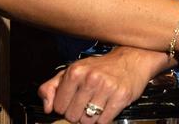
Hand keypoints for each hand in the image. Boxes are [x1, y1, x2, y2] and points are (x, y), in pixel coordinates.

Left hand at [38, 46, 167, 122]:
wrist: (131, 60)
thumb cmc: (100, 67)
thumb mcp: (73, 71)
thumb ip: (52, 87)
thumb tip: (47, 107)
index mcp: (75, 72)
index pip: (58, 107)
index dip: (64, 107)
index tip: (71, 102)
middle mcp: (90, 78)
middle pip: (73, 116)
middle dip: (77, 114)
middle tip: (84, 104)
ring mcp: (106, 87)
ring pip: (88, 121)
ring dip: (91, 117)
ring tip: (96, 105)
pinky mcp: (120, 96)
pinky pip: (104, 121)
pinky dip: (103, 119)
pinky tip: (105, 107)